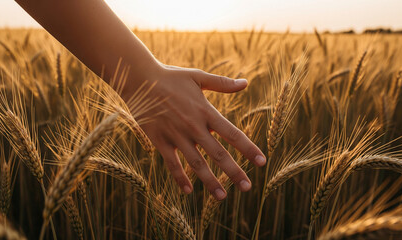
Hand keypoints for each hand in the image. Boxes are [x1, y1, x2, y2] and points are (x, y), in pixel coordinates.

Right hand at [122, 63, 265, 199]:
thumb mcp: (198, 76)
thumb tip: (246, 83)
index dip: (248, 149)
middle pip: (218, 154)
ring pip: (196, 163)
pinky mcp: (159, 140)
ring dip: (210, 181)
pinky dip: (180, 178)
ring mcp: (176, 135)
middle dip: (234, 172)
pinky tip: (189, 191)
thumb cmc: (170, 76)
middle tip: (247, 187)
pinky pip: (171, 163)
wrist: (139, 79)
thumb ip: (222, 83)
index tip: (262, 162)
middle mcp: (193, 126)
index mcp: (205, 111)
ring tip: (222, 197)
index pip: (232, 134)